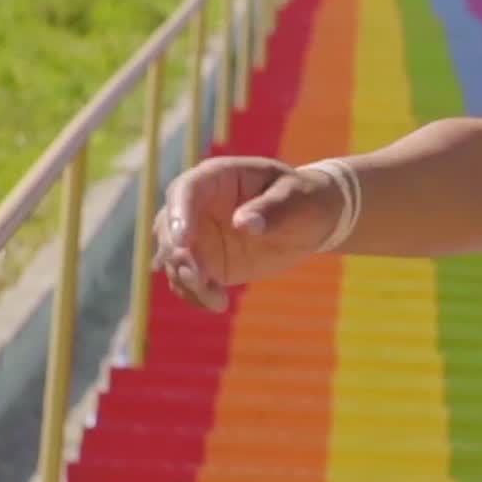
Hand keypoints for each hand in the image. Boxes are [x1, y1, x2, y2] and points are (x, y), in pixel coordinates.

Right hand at [151, 156, 343, 311]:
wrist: (311, 220)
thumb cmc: (305, 199)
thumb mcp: (296, 199)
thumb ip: (271, 209)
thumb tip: (243, 223)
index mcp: (218, 177)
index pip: (186, 190)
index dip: (179, 215)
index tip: (183, 243)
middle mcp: (199, 205)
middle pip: (169, 227)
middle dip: (178, 256)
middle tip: (199, 280)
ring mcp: (198, 235)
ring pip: (173, 258)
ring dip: (186, 281)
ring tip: (217, 300)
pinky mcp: (206, 262)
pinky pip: (188, 280)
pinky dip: (196, 295)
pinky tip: (218, 304)